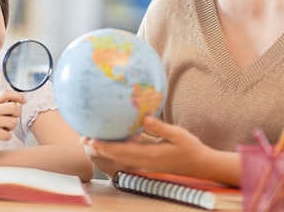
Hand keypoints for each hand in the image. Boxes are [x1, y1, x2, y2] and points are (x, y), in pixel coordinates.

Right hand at [0, 90, 25, 151]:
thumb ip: (0, 105)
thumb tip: (18, 102)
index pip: (5, 93)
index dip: (17, 95)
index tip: (23, 101)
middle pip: (14, 107)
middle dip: (16, 115)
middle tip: (10, 120)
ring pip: (14, 122)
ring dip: (11, 128)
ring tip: (3, 129)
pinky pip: (9, 135)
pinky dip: (6, 137)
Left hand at [81, 116, 209, 177]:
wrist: (200, 165)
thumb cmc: (191, 149)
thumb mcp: (178, 135)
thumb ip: (160, 127)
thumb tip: (143, 117)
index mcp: (149, 155)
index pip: (121, 151)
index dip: (105, 147)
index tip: (91, 140)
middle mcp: (143, 161)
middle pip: (115, 156)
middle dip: (99, 149)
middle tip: (83, 139)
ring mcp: (145, 163)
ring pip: (119, 157)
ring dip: (104, 150)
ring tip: (90, 141)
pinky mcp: (147, 161)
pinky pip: (127, 156)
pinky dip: (115, 150)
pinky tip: (110, 141)